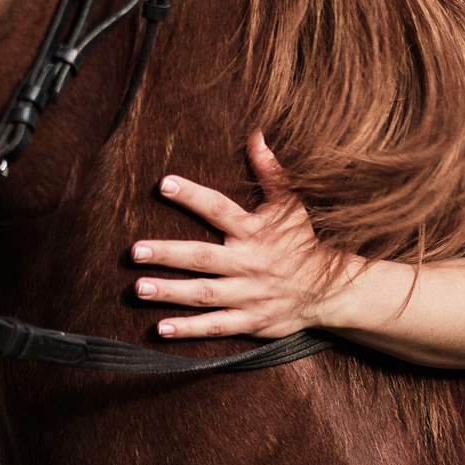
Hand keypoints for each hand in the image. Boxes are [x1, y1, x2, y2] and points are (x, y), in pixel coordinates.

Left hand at [132, 132, 349, 338]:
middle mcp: (249, 263)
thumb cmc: (302, 243)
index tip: (164, 184)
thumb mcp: (291, 205)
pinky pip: (216, 326)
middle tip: (135, 250)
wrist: (329, 290)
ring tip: (138, 287)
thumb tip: (256, 135)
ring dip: (170, 291)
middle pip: (203, 257)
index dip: (193, 196)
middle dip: (168, 253)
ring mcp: (248, 295)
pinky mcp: (250, 321)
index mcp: (255, 232)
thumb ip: (270, 172)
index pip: (219, 209)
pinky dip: (189, 329)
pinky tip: (161, 328)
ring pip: (204, 293)